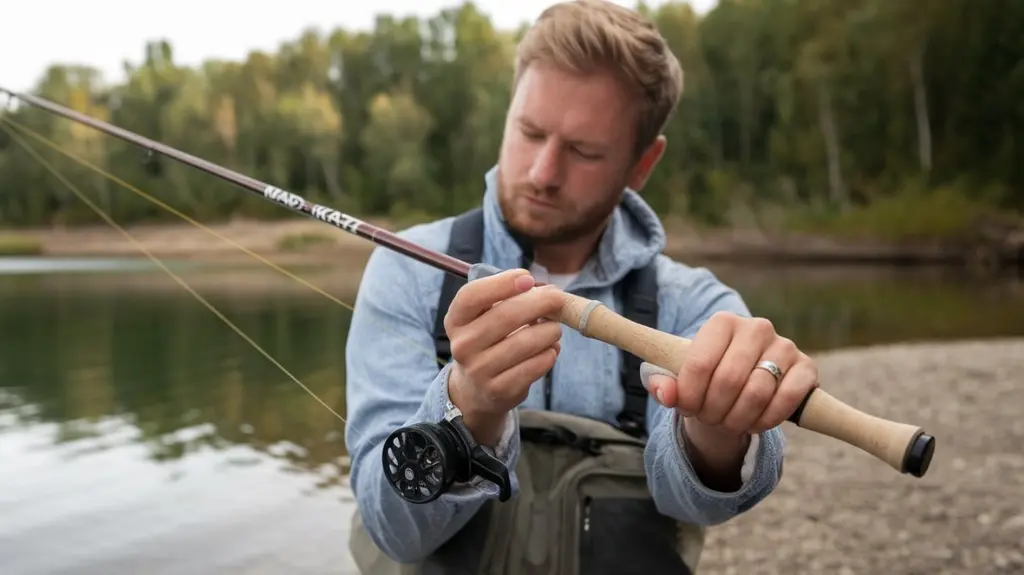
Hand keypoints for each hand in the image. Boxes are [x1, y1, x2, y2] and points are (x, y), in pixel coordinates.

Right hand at [445, 269, 564, 445]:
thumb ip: (510, 298)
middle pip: (506, 315)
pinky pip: (537, 364)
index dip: (502, 283)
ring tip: (553, 328)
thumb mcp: (486, 317)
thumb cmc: (489, 340)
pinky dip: (550, 353)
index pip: (472, 296)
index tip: (528, 277)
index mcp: (456, 320)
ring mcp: (480, 370)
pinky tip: (548, 349)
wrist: (476, 389)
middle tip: (558, 298)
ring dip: (550, 330)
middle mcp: (463, 345)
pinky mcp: (501, 390)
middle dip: (540, 302)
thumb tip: (548, 291)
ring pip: (527, 341)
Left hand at [642, 312, 817, 486]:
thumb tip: (664, 394)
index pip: (699, 364)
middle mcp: (756, 327)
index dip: (689, 395)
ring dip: (737, 419)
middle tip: (708, 418)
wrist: (743, 384)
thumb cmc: (707, 379)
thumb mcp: (678, 378)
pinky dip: (766, 420)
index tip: (685, 407)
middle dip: (713, 410)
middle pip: (728, 381)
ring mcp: (784, 346)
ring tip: (728, 422)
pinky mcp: (806, 367)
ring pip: (756, 394)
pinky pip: (786, 400)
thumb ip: (662, 384)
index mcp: (722, 322)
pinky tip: (754, 422)